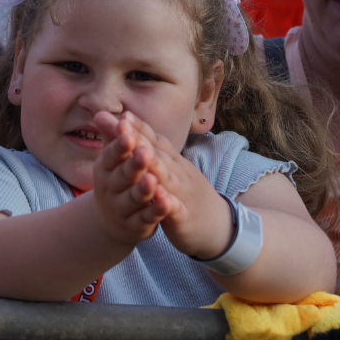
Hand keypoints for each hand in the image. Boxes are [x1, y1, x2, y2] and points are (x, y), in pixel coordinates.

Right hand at [90, 111, 172, 245]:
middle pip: (122, 177)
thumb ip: (113, 137)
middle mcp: (110, 189)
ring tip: (152, 179)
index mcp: (105, 169)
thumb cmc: (117, 181)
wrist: (113, 222)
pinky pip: (146, 218)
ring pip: (133, 198)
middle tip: (144, 152)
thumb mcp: (112, 160)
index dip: (119, 147)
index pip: (111, 156)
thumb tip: (101, 113)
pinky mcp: (136, 226)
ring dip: (142, 189)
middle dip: (133, 165)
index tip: (128, 135)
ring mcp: (122, 209)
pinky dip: (156, 212)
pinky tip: (167, 203)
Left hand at [97, 112, 227, 257]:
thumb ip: (150, 153)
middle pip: (158, 154)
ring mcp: (184, 194)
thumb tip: (130, 133)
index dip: (140, 128)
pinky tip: (158, 196)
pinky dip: (167, 202)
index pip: (156, 141)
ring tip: (138, 153)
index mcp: (174, 163)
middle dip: (140, 139)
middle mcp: (180, 174)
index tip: (122, 114)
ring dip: (154, 165)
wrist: (217, 225)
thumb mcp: (168, 172)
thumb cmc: (185, 195)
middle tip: (121, 123)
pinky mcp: (185, 217)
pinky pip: (176, 208)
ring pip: (168, 178)